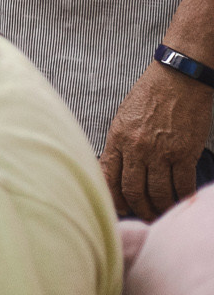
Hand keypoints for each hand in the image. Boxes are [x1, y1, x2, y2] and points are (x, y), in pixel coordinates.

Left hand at [102, 62, 213, 217]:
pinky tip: (182, 201)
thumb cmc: (151, 94)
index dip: (114, 198)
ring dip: (160, 207)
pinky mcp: (185, 153)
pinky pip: (182, 184)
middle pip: (133, 191)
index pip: (108, 177)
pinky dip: (182, 197)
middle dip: (138, 208)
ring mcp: (162, 152)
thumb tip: (118, 170)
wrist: (179, 78)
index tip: (120, 208)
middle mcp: (137, 148)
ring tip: (162, 212)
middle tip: (144, 216)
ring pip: (158, 192)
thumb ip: (120, 144)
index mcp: (118, 138)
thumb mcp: (124, 118)